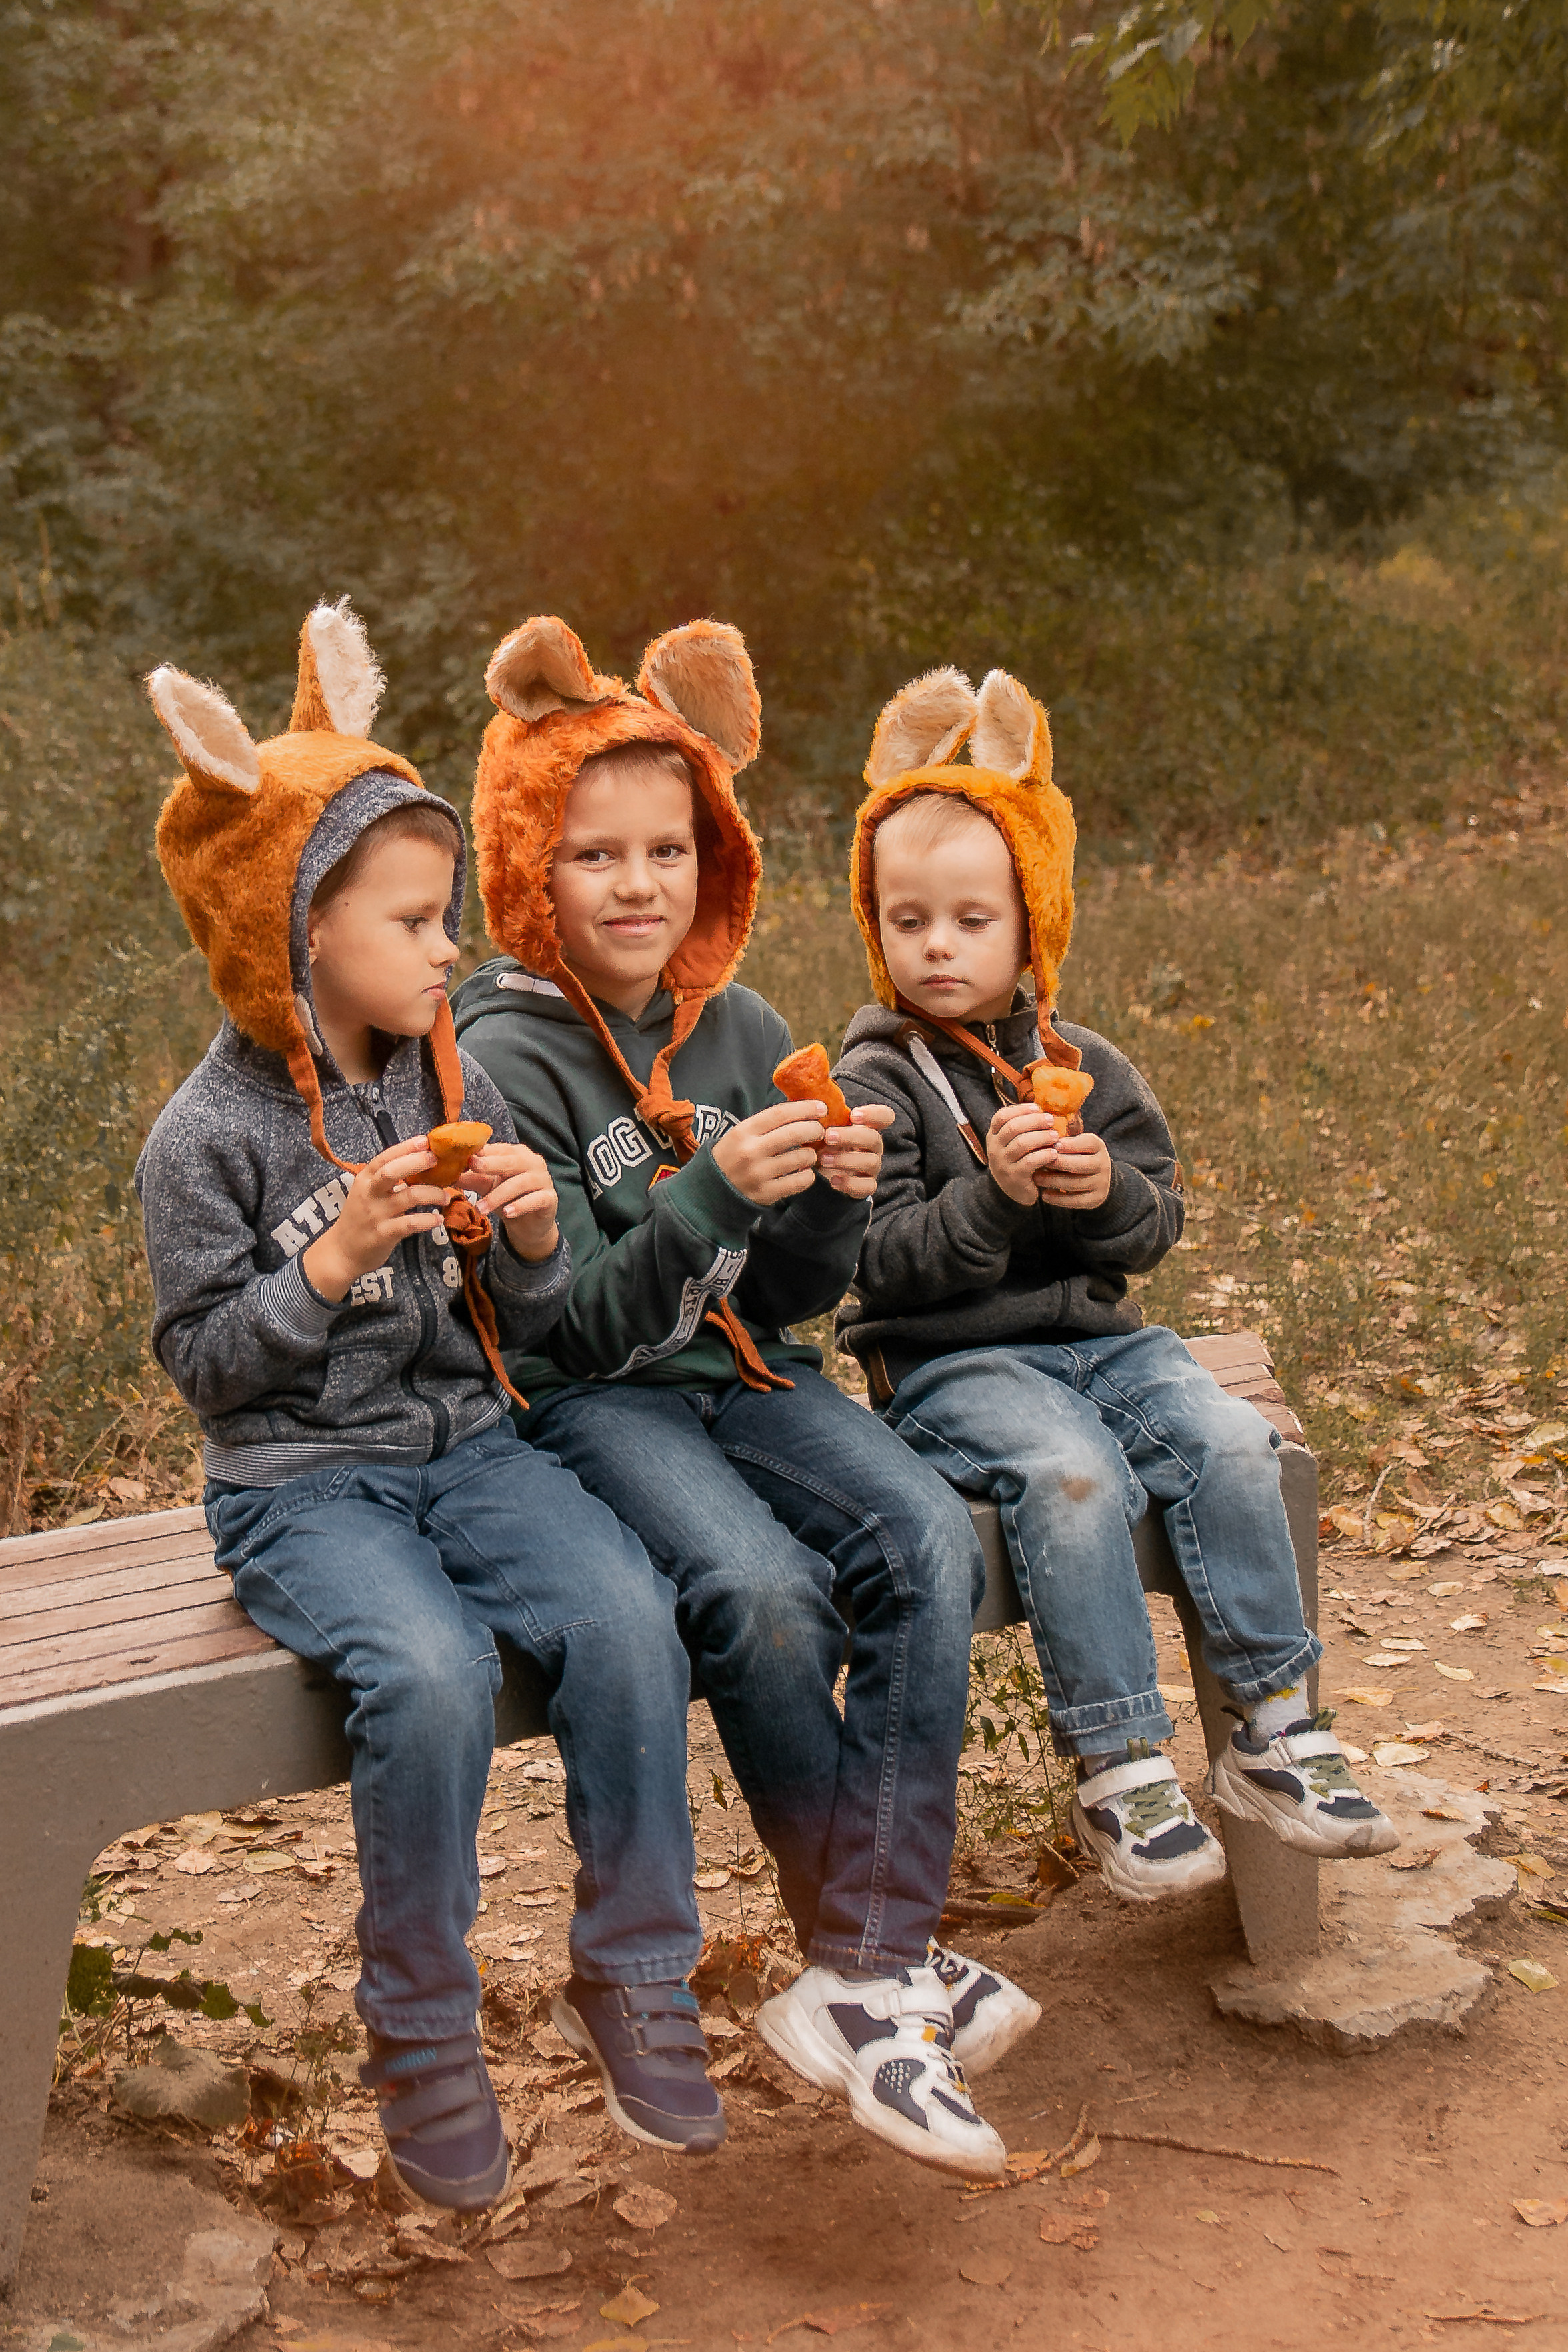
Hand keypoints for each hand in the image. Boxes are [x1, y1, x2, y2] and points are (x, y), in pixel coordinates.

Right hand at [302, 1138, 446, 1301]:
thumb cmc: (359, 1218)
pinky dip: (428, 1220)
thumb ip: (386, 1179)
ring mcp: (375, 1214)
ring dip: (432, 1194)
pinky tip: (438, 1219)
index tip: (425, 1141)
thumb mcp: (366, 1193)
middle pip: (392, 1172)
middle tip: (436, 1161)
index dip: (406, 1147)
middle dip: (417, 1163)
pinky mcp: (383, 1234)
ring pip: (409, 1197)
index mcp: (365, 1179)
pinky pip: (410, 1223)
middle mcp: (369, 1193)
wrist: (341, 1251)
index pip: (385, 1157)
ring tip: (445, 1196)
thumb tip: (418, 1162)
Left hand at [466, 1141, 560, 1262]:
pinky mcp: (550, 1198)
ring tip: (480, 1208)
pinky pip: (536, 1200)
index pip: (499, 1148)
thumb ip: (470, 1177)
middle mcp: (533, 1162)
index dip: (482, 1151)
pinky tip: (507, 1213)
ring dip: (499, 1195)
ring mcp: (544, 1179)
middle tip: (473, 1166)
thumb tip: (445, 1171)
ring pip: (520, 1183)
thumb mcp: (486, 1186)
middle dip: (491, 1163)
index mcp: (517, 1153)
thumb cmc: (506, 1198)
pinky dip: (521, 1206)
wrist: (528, 1224)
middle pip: (512, 1161)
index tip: (463, 1155)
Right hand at [712, 1100, 827, 1206]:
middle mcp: (750, 1151)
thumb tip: (801, 1111)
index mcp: (743, 1132)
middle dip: (814, 1129)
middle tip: (819, 1131)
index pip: (780, 1113)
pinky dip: (808, 1175)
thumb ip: (766, 1125)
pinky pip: (800, 1181)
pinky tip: (803, 1172)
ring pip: (801, 1157)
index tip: (820, 1108)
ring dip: (811, 1155)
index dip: (805, 1108)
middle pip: (794, 1133)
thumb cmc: (731, 1158)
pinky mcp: (767, 1193)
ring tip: (808, 1155)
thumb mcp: (740, 1135)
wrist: (710, 1192)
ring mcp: (759, 1174)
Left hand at [816, 1103, 894, 1198]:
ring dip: (846, 1160)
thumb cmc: (822, 1141)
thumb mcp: (820, 1124)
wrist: (821, 1169)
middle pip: (874, 1139)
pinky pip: (867, 1187)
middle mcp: (873, 1146)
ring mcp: (871, 1167)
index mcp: (865, 1127)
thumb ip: (817, 1109)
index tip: (854, 1115)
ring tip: (823, 1159)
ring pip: (871, 1162)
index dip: (875, 1115)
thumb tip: (803, 1086)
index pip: (885, 1117)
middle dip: (851, 1136)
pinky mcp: (865, 1186)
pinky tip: (833, 1181)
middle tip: (827, 1136)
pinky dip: (850, 1184)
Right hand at [986, 1101, 1060, 1205]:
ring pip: (1021, 1144)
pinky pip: (1029, 1162)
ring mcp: (1002, 1163)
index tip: (1037, 1108)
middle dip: (1035, 1121)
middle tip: (1051, 1120)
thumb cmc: (1020, 1160)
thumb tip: (1045, 1109)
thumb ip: (1024, 1128)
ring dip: (1041, 1137)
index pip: (1002, 1116)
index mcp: (994, 1136)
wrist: (1014, 1191)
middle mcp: (994, 1148)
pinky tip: (1054, 1153)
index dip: (1020, 1109)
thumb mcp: (1015, 1143)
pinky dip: (1043, 1156)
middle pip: (1012, 1127)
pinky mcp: (1013, 1177)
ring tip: (1056, 1136)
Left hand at [1035, 1126, 1112, 1210]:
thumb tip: (1040, 1137)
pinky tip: (1044, 1195)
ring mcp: (1101, 1182)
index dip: (1071, 1144)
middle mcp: (1103, 1164)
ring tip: (1036, 1178)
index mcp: (1098, 1146)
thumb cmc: (1077, 1156)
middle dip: (1059, 1163)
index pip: (1088, 1143)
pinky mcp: (1096, 1199)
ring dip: (1053, 1181)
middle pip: (1083, 1164)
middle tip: (1038, 1162)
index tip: (1053, 1145)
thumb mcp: (1075, 1144)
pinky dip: (1058, 1199)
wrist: (1096, 1178)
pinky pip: (1076, 1201)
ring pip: (1076, 1183)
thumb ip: (1062, 1141)